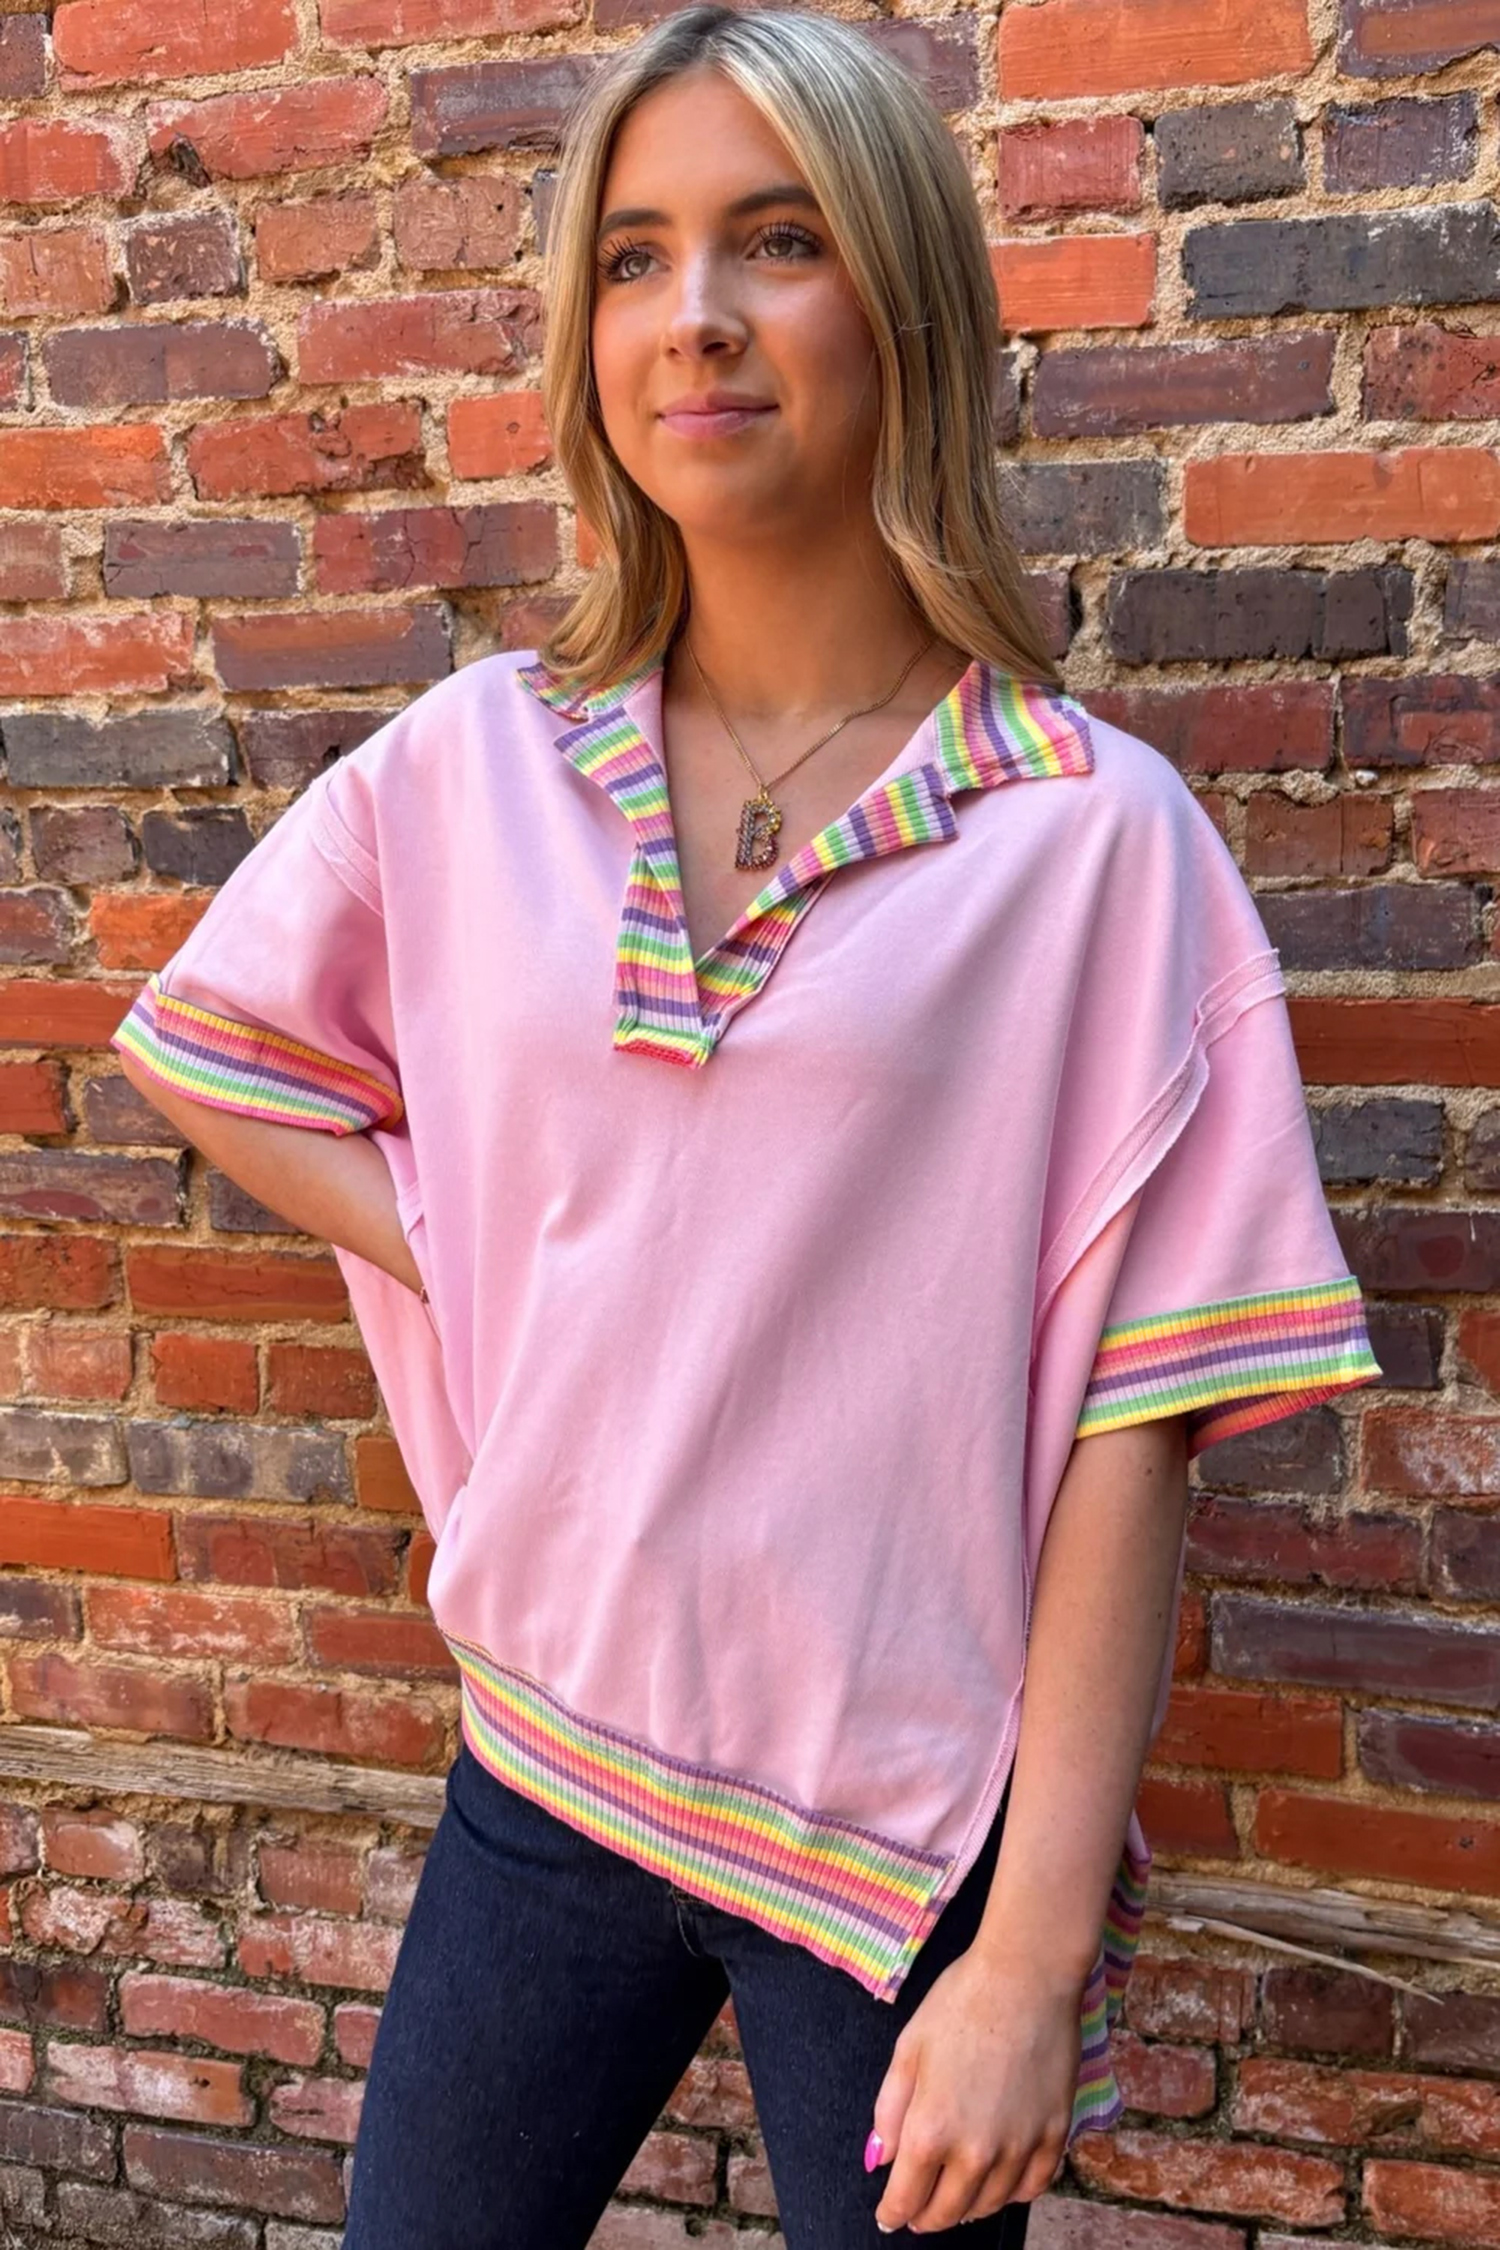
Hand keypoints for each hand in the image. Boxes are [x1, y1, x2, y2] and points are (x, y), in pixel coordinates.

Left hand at [867, 1943, 1080, 2232]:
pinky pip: (1032, 2187)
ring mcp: (1019, 2147)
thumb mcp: (909, 2048)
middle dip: (926, 2217)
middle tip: (917, 2212)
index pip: (906, 2198)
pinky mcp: (1054, 2135)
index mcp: (931, 2129)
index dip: (892, 2212)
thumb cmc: (961, 2001)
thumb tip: (880, 2160)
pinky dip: (1011, 2194)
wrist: (1027, 1976)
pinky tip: (999, 2183)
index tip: (887, 2216)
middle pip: (947, 2212)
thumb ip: (889, 2110)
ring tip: (955, 2198)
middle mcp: (976, 2152)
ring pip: (989, 2205)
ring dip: (967, 2208)